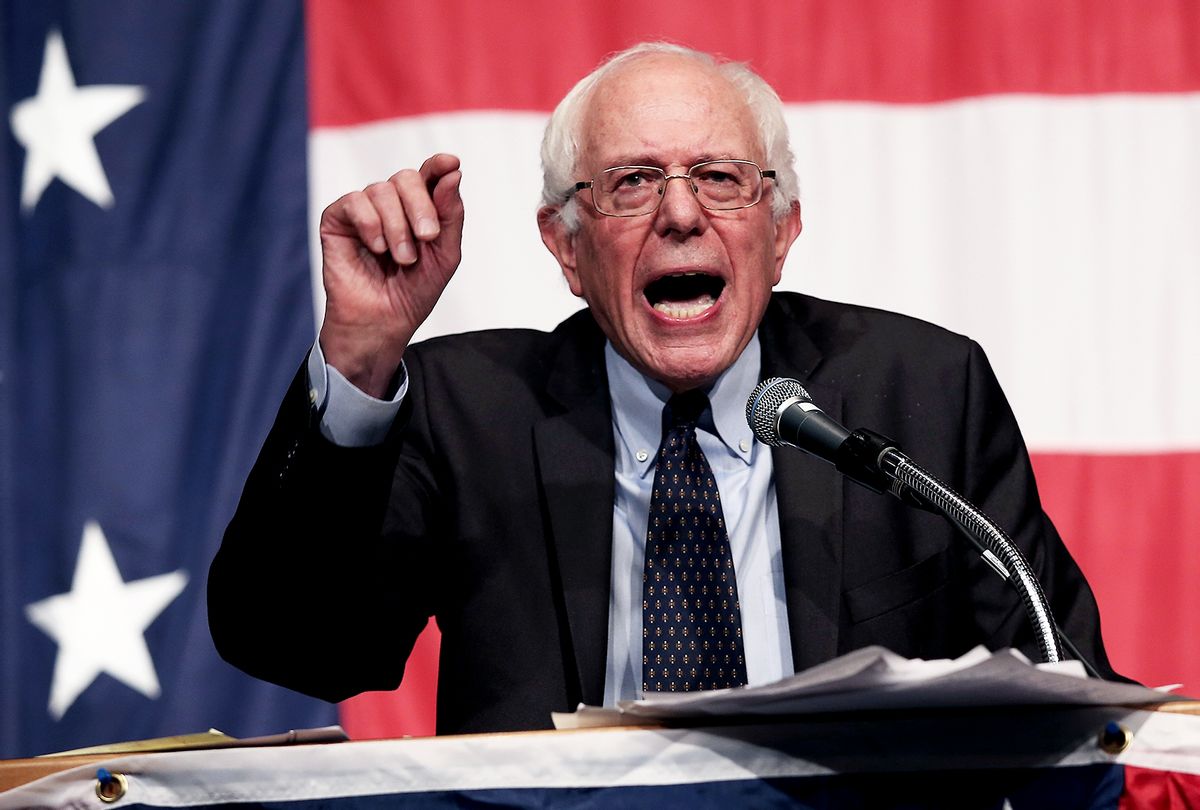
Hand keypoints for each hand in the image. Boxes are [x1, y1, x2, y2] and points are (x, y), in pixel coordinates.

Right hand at [317, 154, 463, 397]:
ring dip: (397, 226)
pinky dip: (370, 223)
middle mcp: (391, 204)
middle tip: (427, 236)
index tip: (451, 163)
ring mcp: (363, 209)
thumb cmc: (413, 291)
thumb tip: (452, 172)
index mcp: (418, 209)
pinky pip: (354, 201)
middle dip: (421, 206)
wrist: (382, 322)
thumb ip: (450, 215)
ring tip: (402, 258)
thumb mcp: (444, 255)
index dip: (438, 165)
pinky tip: (377, 247)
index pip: (429, 175)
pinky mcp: (337, 219)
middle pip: (406, 178)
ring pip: (381, 190)